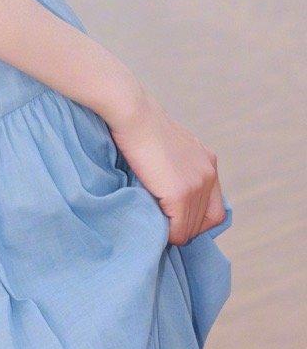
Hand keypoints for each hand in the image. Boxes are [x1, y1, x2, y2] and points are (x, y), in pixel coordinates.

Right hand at [106, 88, 226, 246]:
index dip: (195, 218)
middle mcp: (208, 174)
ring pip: (191, 228)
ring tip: (154, 225)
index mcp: (208, 161)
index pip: (215, 208)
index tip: (174, 218)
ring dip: (173, 232)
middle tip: (163, 226)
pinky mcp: (181, 194)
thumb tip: (164, 187)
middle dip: (185, 227)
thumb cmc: (139, 125)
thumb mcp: (168, 146)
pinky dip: (166, 234)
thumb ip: (175, 167)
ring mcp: (197, 185)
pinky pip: (178, 230)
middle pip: (206, 221)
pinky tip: (152, 225)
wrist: (132, 114)